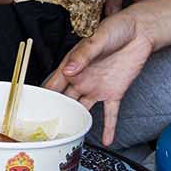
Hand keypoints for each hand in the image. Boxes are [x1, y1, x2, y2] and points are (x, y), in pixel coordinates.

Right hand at [43, 7, 154, 144]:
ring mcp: (97, 88)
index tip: (30, 108)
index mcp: (73, 65)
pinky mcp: (114, 92)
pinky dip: (109, 127)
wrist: (140, 32)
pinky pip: (110, 113)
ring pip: (82, 109)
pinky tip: (108, 141)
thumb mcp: (98, 39)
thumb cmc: (116, 28)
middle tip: (44, 130)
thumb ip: (83, 56)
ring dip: (76, 122)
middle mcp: (81, 79)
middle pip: (64, 100)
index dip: (42, 95)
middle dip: (55, 113)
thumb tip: (68, 70)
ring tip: (67, 138)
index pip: (53, 83)